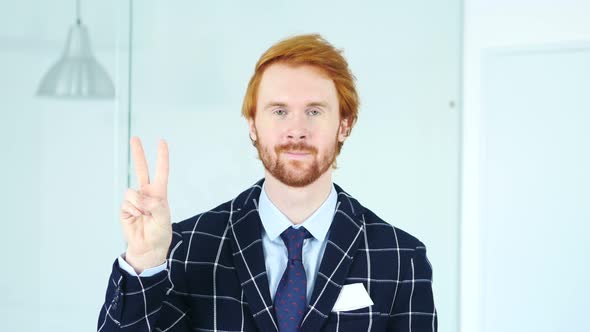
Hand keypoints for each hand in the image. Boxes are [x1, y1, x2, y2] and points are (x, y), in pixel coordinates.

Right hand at [120, 136, 171, 273]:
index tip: (161, 141)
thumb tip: (140, 197)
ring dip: (139, 205)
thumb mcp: (163, 218)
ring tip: (145, 216)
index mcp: (159, 193)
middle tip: (135, 138)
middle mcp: (146, 193)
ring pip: (132, 193)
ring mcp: (135, 200)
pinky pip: (127, 204)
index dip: (161, 156)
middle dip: (138, 153)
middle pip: (141, 169)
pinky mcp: (125, 208)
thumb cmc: (160, 232)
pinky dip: (133, 211)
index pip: (161, 171)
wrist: (148, 247)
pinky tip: (137, 219)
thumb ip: (154, 205)